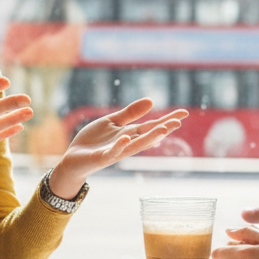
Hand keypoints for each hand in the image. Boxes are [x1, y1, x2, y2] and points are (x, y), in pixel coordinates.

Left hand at [47, 99, 186, 197]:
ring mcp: (116, 151)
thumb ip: (130, 113)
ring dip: (149, 138)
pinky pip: (113, 151)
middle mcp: (127, 143)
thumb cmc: (94, 141)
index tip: (184, 113)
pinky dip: (120, 145)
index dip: (168, 119)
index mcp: (130, 133)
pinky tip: (126, 137)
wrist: (74, 158)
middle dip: (163, 129)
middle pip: (148, 136)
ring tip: (163, 129)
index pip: (152, 125)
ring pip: (135, 145)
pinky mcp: (103, 157)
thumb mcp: (113, 122)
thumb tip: (151, 100)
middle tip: (178, 122)